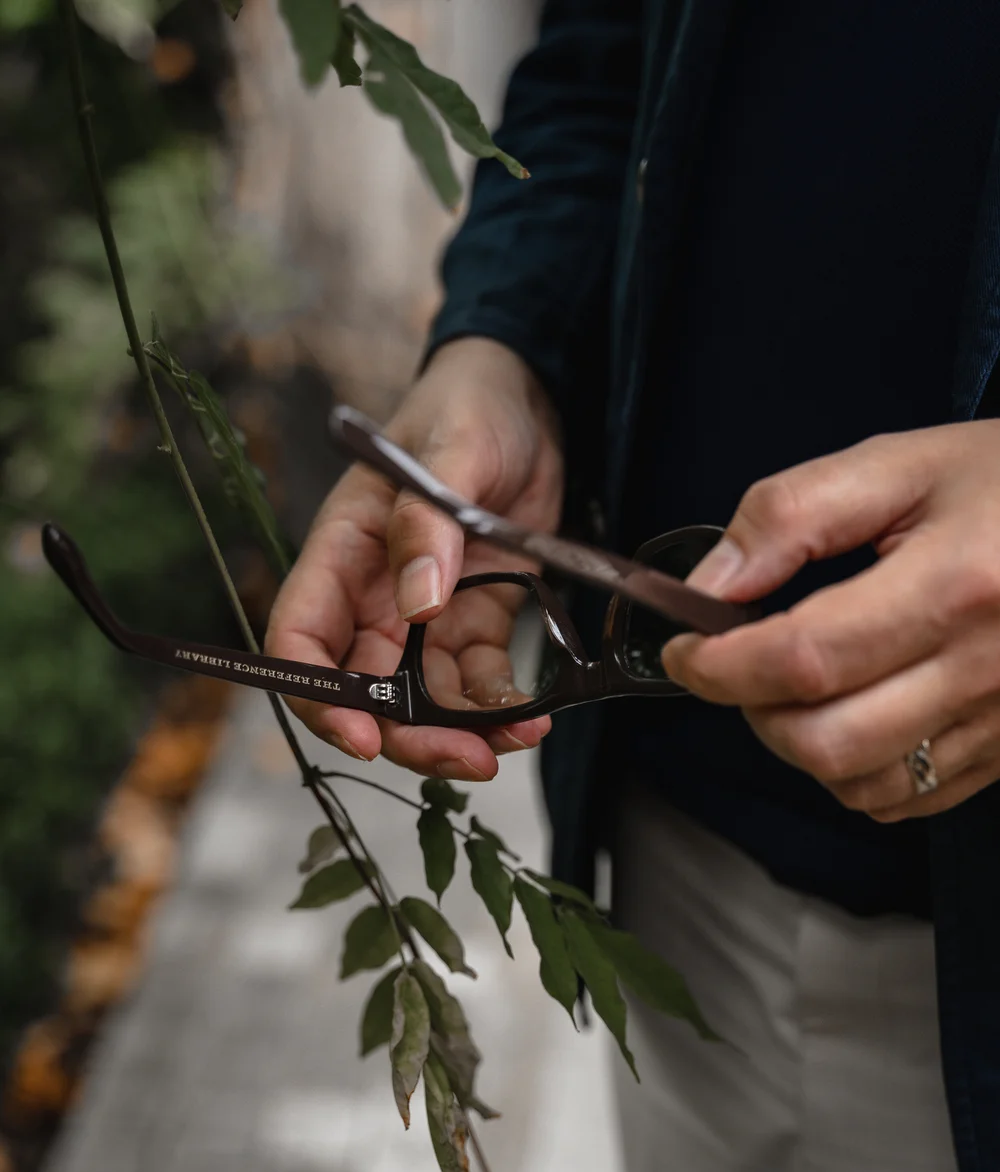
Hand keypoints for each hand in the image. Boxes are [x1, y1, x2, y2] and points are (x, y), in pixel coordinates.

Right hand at [265, 337, 562, 780]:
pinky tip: (535, 712)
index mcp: (344, 551)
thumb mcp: (449, 451)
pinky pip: (477, 677)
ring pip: (423, 698)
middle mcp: (375, 593)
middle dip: (407, 734)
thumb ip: (426, 524)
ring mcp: (425, 610)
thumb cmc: (470, 406)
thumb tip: (414, 603)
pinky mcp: (475, 614)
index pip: (301, 638)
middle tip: (467, 759)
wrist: (529, 396)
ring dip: (462, 730)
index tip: (362, 735)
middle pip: (365, 689)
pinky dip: (500, 703)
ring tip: (516, 738)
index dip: (318, 696)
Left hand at [660, 420, 999, 820]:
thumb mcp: (900, 464)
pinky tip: (852, 713)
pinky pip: (907, 799)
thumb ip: (791, 515)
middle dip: (751, 711)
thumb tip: (711, 584)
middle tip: (738, 665)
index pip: (803, 658)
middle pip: (825, 742)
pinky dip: (854, 773)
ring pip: (861, 785)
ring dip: (798, 745)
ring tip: (796, 685)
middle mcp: (987, 669)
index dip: (719, 664)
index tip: (685, 648)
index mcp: (956, 586)